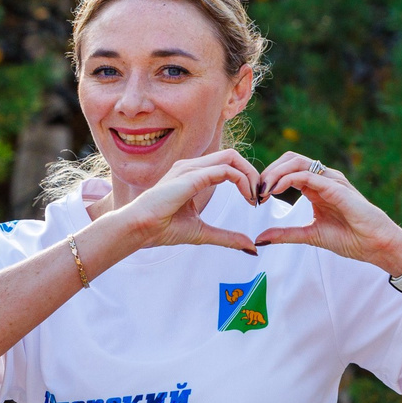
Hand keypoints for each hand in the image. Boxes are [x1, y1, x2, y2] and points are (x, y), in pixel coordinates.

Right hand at [106, 149, 268, 252]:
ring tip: (254, 198)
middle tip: (260, 197)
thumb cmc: (163, 228)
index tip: (254, 201)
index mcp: (193, 174)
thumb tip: (250, 246)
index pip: (228, 164)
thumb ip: (227, 237)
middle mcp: (192, 166)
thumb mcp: (204, 233)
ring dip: (250, 177)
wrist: (141, 229)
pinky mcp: (191, 176)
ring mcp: (190, 168)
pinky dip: (242, 181)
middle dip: (253, 174)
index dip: (247, 178)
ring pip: (231, 158)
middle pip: (232, 156)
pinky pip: (224, 170)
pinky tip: (248, 197)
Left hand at [252, 152, 401, 275]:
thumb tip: (260, 238)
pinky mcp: (336, 187)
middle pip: (290, 160)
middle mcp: (323, 179)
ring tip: (263, 190)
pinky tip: (275, 191)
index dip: (269, 179)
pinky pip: (307, 176)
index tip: (257, 198)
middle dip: (269, 171)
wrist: (376, 245)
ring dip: (275, 173)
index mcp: (316, 188)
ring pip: (296, 162)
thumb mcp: (310, 236)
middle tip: (256, 191)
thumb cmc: (351, 239)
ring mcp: (330, 180)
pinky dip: (287, 180)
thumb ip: (286, 234)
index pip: (288, 170)